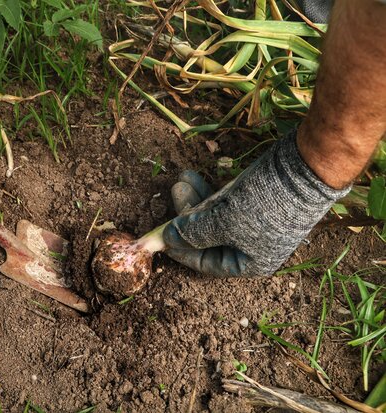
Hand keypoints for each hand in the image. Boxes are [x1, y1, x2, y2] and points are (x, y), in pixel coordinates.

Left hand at [163, 134, 349, 276]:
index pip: (206, 263)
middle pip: (208, 236)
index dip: (180, 249)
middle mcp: (252, 246)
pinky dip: (210, 191)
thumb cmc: (265, 203)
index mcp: (250, 262)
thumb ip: (194, 232)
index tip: (159, 235)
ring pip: (215, 215)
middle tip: (174, 190)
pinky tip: (193, 177)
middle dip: (187, 215)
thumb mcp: (224, 221)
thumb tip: (168, 238)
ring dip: (195, 198)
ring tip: (182, 178)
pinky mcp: (256, 200)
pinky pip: (225, 200)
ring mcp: (255, 222)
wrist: (307, 166)